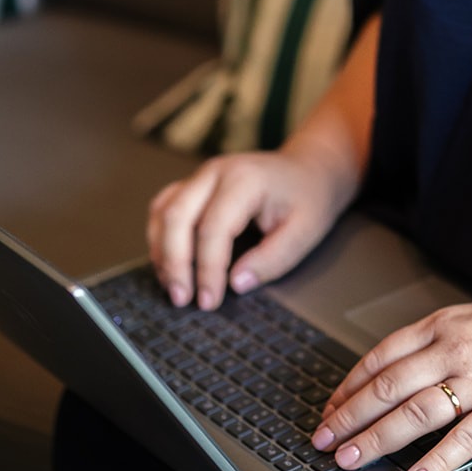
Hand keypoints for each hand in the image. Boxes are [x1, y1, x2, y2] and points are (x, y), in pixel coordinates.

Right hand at [147, 139, 350, 310]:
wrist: (310, 168)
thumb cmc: (309, 197)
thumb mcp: (305, 231)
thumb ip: (272, 260)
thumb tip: (236, 284)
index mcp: (245, 179)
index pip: (213, 229)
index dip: (207, 270)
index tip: (210, 302)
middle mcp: (216, 172)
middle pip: (177, 216)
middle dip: (175, 263)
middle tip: (182, 299)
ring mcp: (202, 176)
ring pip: (164, 211)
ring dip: (163, 252)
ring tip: (174, 286)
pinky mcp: (195, 185)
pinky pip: (165, 208)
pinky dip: (161, 237)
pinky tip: (170, 264)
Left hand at [309, 298, 471, 470]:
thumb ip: (438, 340)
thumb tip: (393, 372)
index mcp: (446, 323)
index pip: (382, 355)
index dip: (349, 385)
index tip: (329, 408)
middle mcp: (456, 347)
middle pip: (388, 386)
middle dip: (348, 417)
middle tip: (323, 441)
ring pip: (414, 413)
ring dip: (376, 440)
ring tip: (350, 461)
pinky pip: (461, 439)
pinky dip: (433, 461)